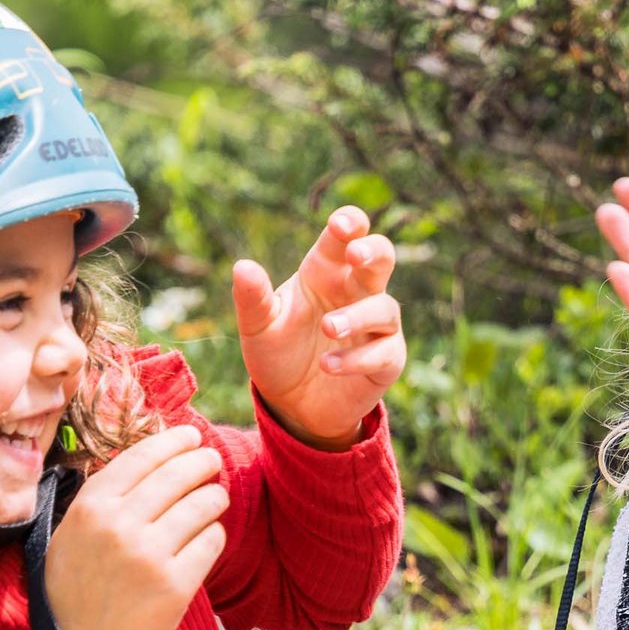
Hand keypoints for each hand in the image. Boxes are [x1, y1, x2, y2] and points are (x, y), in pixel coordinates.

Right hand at [34, 424, 227, 629]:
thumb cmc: (76, 590)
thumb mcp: (70, 535)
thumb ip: (101, 499)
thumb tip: (148, 460)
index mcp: (90, 507)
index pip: (142, 457)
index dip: (172, 441)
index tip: (191, 435)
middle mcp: (119, 525)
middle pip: (178, 474)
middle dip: (202, 461)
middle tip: (212, 460)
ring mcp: (149, 555)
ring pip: (202, 504)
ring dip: (214, 496)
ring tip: (215, 497)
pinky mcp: (176, 584)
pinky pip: (212, 541)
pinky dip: (215, 534)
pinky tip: (208, 536)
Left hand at [233, 205, 405, 449]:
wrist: (292, 406)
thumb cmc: (278, 354)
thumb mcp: (258, 327)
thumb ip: (252, 298)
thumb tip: (242, 266)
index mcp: (325, 273)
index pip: (344, 238)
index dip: (350, 223)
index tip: (341, 225)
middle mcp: (356, 293)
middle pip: (382, 258)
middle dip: (374, 251)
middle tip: (356, 255)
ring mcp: (375, 326)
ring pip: (385, 308)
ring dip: (358, 315)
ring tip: (328, 328)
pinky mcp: (385, 360)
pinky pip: (383, 353)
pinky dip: (357, 358)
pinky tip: (329, 365)